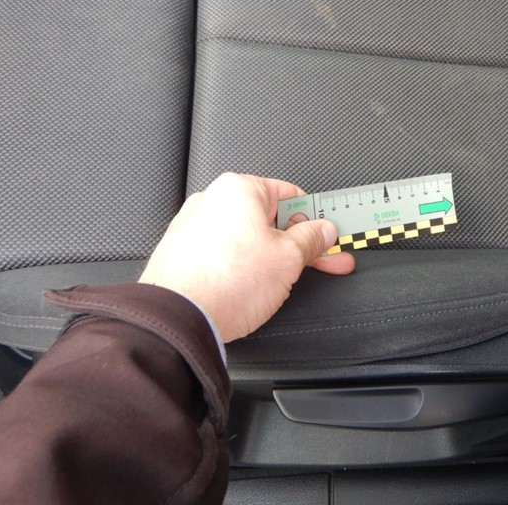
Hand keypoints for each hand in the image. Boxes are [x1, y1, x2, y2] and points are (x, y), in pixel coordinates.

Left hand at [139, 172, 355, 341]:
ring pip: (248, 237)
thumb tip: (322, 231)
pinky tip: (257, 284)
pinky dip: (245, 265)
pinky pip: (226, 252)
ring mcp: (195, 226)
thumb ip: (311, 239)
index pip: (291, 195)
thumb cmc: (225, 283)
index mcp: (240, 189)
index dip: (316, 218)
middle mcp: (213, 200)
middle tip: (323, 259)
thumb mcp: (288, 258)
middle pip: (270, 217)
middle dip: (300, 242)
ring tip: (290, 278)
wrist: (179, 317)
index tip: (329, 236)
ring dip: (274, 256)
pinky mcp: (184, 252)